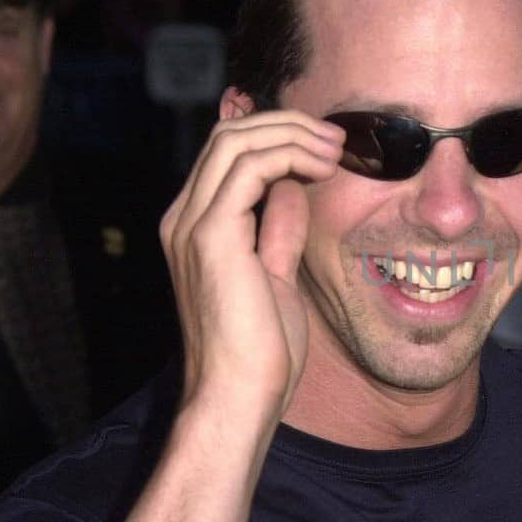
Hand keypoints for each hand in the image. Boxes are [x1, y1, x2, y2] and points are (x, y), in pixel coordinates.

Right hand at [159, 110, 343, 430]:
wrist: (239, 397)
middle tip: (337, 138)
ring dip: (293, 133)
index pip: (226, 154)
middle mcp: (184, 219)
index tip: (323, 139)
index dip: (273, 131)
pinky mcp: (211, 235)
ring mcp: (192, 224)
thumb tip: (294, 189)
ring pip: (236, 139)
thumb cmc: (260, 353)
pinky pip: (249, 166)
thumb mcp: (276, 277)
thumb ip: (277, 231)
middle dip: (288, 124)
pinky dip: (289, 154)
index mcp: (195, 228)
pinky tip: (323, 168)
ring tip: (336, 148)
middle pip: (229, 135)